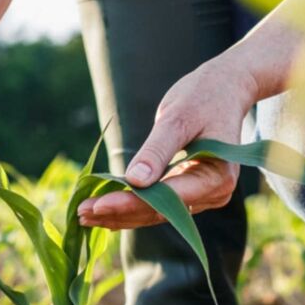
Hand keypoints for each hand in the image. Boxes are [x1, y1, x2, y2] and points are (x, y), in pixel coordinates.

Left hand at [77, 54, 258, 228]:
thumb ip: (157, 150)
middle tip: (80, 212)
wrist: (224, 89)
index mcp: (217, 176)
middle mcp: (214, 194)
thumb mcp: (178, 117)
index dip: (131, 203)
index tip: (98, 205)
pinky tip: (102, 210)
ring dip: (120, 215)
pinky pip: (157, 205)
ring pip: (156, 213)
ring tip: (84, 215)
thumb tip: (135, 181)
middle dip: (119, 212)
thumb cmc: (203, 96)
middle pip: (159, 212)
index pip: (167, 198)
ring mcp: (202, 196)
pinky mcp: (189, 192)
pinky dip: (130, 206)